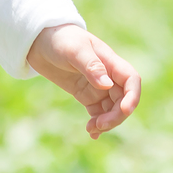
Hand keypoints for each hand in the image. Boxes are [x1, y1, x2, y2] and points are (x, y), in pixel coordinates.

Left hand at [26, 24, 140, 138]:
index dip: (133, 96)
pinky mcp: (85, 94)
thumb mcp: (74, 50)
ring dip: (107, 122)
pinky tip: (92, 133)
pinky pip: (98, 112)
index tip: (125, 110)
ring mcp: (97, 86)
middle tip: (100, 125)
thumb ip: (91, 66)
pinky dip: (97, 124)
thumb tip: (107, 85)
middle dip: (116, 115)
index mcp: (110, 61)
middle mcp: (108, 75)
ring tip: (91, 129)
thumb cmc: (60, 39)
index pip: (131, 80)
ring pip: (112, 109)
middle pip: (123, 99)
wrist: (39, 41)